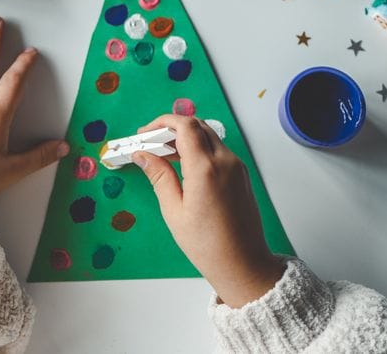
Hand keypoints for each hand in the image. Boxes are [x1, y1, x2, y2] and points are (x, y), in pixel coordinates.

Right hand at [132, 115, 284, 307]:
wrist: (244, 265)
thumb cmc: (207, 245)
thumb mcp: (174, 210)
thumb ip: (159, 176)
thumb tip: (141, 155)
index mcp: (205, 168)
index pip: (185, 126)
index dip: (162, 122)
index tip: (144, 133)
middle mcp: (225, 161)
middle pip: (197, 126)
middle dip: (171, 128)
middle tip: (151, 144)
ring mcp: (237, 167)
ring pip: (208, 136)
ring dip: (185, 138)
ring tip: (163, 156)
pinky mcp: (241, 175)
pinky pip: (218, 150)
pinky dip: (199, 149)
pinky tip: (183, 167)